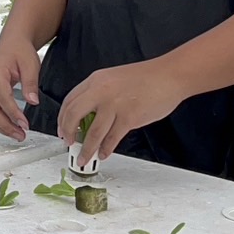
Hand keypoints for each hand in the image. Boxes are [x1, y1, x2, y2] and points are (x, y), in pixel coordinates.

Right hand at [0, 37, 41, 140]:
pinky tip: (10, 126)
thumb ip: (30, 83)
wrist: (12, 42)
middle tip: (20, 135)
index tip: (24, 124)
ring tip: (17, 134)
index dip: (13, 113)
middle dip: (4, 125)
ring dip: (1, 126)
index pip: (2, 98)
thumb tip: (32, 101)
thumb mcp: (30, 63)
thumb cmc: (20, 50)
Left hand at [59, 60, 189, 162]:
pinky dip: (106, 149)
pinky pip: (112, 138)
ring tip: (84, 158)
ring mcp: (115, 105)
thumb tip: (88, 117)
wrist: (170, 75)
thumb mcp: (114, 78)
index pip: (69, 100)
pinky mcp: (129, 117)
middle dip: (68, 132)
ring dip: (86, 149)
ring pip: (92, 132)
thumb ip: (99, 94)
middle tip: (68, 143)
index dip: (63, 118)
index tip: (63, 129)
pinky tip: (104, 153)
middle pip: (73, 115)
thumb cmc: (146, 78)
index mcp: (96, 80)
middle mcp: (101, 91)